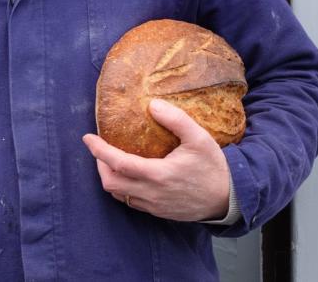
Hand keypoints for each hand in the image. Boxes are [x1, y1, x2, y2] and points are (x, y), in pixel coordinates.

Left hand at [82, 98, 230, 221]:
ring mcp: (154, 206)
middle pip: (111, 183)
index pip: (118, 163)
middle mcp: (152, 193)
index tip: (88, 138)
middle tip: (100, 148)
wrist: (229, 199)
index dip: (99, 151)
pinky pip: (131, 202)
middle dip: (100, 165)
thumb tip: (153, 105)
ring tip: (111, 160)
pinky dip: (122, 188)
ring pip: (119, 195)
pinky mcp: (158, 212)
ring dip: (110, 177)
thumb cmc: (213, 167)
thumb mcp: (200, 138)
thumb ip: (176, 120)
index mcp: (158, 174)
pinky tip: (129, 175)